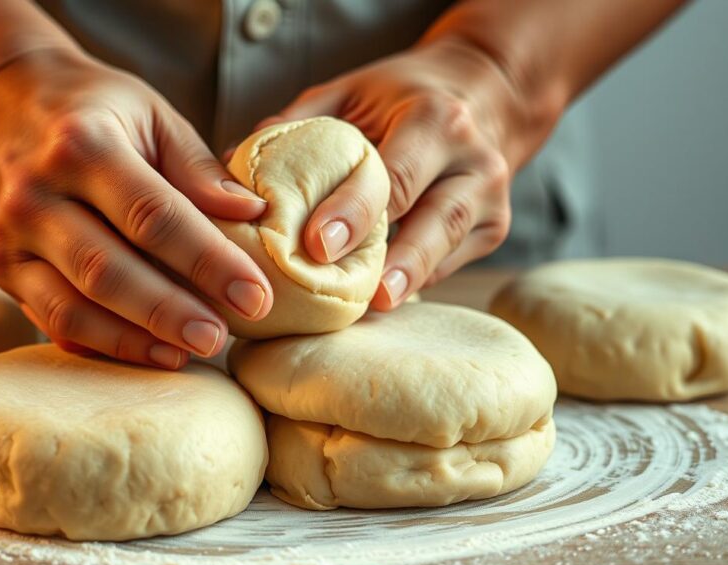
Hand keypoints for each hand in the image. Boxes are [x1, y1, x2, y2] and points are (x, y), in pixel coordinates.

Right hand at [0, 49, 273, 367]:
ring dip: (133, 340)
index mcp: (82, 145)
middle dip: (169, 312)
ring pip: (73, 307)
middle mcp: (36, 193)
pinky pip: (50, 318)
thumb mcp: (150, 114)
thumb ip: (197, 167)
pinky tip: (143, 352)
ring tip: (187, 354)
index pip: (154, 216)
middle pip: (108, 270)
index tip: (254, 295)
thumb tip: (251, 214)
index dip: (208, 261)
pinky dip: (99, 342)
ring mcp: (8, 236)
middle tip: (219, 337)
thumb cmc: (92, 109)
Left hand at [259, 38, 519, 308]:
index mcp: (436, 119)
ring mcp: (491, 200)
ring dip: (409, 280)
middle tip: (354, 296)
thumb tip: (232, 165)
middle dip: (394, 260)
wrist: (484, 94)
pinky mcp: (495, 228)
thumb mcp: (352, 92)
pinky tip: (382, 302)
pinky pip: (452, 263)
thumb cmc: (400, 97)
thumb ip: (300, 124)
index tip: (317, 244)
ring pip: (448, 248)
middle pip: (434, 219)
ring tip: (374, 308)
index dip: (354, 212)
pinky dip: (417, 282)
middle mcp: (473, 160)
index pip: (393, 176)